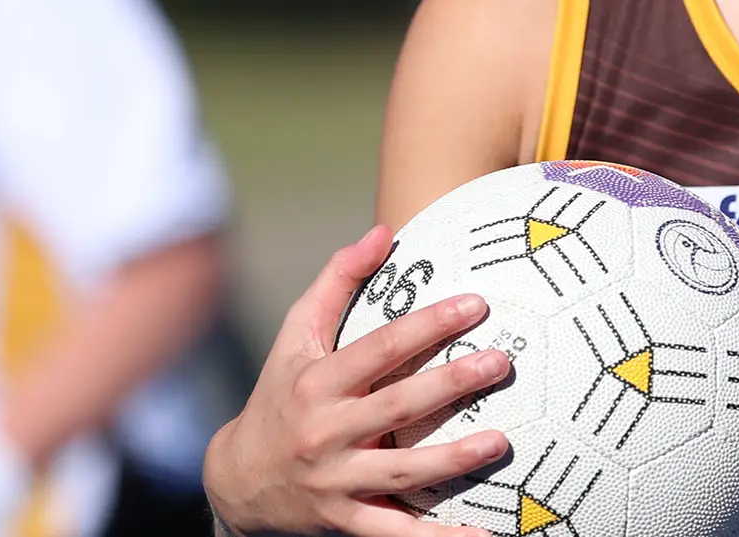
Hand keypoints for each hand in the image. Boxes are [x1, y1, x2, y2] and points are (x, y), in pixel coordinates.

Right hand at [206, 226, 512, 536]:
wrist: (238, 480)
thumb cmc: (280, 395)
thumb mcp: (297, 336)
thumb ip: (337, 282)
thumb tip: (383, 233)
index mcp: (318, 382)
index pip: (380, 348)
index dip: (429, 325)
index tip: (476, 305)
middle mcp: (325, 431)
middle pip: (397, 406)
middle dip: (450, 384)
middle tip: (499, 364)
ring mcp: (336, 481)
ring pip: (400, 470)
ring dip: (452, 459)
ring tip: (500, 441)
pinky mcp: (345, 520)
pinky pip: (396, 532)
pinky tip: (483, 536)